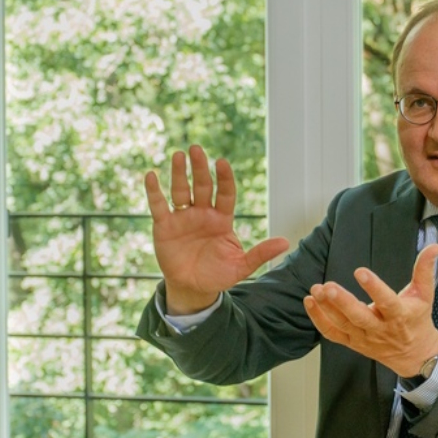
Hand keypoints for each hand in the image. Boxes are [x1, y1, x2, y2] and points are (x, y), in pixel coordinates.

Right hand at [144, 145, 289, 314]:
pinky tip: (151, 176)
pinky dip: (154, 192)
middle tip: (196, 149)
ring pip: (181, 191)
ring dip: (178, 173)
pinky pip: (159, 206)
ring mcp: (183, 218)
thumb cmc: (218, 275)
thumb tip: (286, 243)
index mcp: (222, 219)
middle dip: (200, 168)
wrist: (193, 288)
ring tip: (178, 155)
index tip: (222, 163)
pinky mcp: (164, 226)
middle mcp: (202, 213)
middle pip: (202, 186)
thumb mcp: (241, 266)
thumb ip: (260, 254)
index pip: (225, 193)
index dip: (224, 178)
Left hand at [302, 244, 437, 377]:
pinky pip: (332, 333)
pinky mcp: (352, 342)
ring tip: (316, 289)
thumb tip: (434, 246)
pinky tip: (310, 302)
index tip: (361, 271)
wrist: (414, 355)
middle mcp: (380, 329)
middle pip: (359, 317)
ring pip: (342, 325)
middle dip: (342, 302)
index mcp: (399, 315)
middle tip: (328, 286)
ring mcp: (364, 338)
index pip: (387, 301)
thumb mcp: (425, 295)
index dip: (374, 287)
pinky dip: (318, 319)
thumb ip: (425, 270)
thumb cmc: (418, 320)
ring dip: (326, 308)